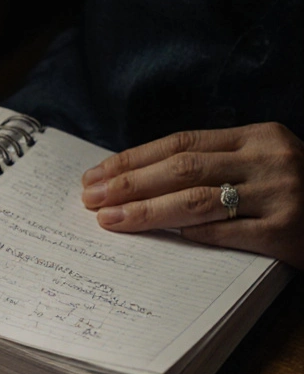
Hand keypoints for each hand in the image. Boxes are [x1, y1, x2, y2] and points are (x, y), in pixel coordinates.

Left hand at [81, 123, 303, 267]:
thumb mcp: (266, 162)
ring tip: (110, 220)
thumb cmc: (300, 190)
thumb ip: (217, 163)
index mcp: (259, 136)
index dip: (134, 159)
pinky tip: (159, 237)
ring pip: (196, 201)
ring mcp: (281, 194)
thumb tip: (142, 178)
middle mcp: (270, 159)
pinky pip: (225, 233)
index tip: (96, 174)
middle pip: (182, 168)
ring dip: (146, 211)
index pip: (180, 142)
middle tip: (90, 198)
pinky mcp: (288, 231)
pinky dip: (189, 234)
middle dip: (130, 183)